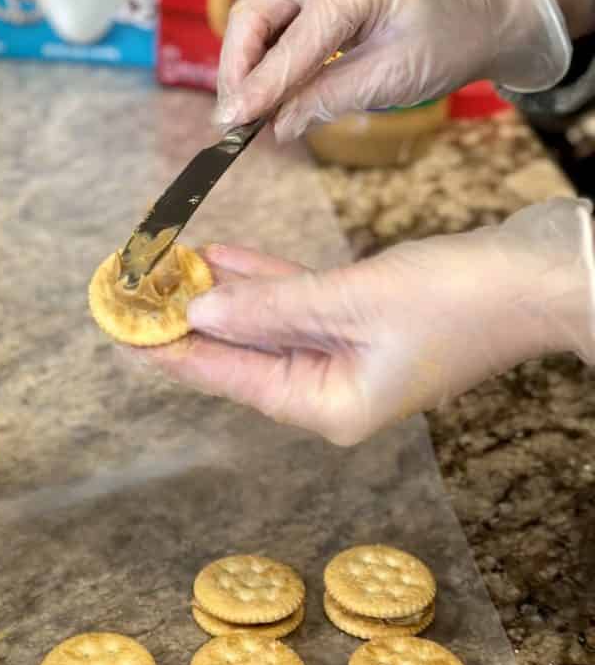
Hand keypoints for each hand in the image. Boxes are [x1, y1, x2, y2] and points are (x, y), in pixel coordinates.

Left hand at [127, 200, 594, 445]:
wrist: (540, 275)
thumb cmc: (460, 298)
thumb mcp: (351, 301)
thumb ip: (270, 308)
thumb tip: (200, 311)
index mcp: (329, 406)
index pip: (231, 379)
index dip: (174, 354)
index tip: (125, 335)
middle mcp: (332, 390)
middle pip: (242, 354)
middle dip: (191, 321)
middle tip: (136, 295)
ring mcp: (347, 356)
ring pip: (267, 324)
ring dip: (223, 295)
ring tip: (170, 268)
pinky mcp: (361, 322)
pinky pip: (297, 304)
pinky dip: (263, 282)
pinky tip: (224, 258)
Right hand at [215, 0, 571, 140]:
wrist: (477, 15)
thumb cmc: (446, 41)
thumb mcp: (392, 78)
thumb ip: (328, 98)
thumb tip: (276, 125)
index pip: (292, 40)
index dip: (259, 85)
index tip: (231, 123)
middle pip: (253, 16)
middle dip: (237, 70)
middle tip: (232, 120)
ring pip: (254, 20)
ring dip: (244, 68)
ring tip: (245, 113)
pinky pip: (269, 26)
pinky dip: (260, 61)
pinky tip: (262, 95)